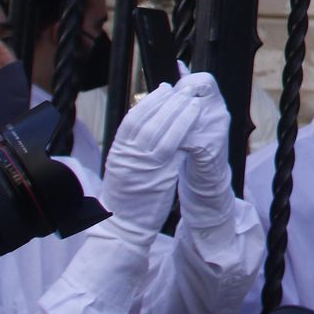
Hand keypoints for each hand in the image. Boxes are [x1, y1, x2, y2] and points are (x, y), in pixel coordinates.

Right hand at [102, 80, 203, 233]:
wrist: (123, 225)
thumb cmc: (126, 194)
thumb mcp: (123, 163)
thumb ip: (134, 143)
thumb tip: (153, 117)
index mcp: (119, 149)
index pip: (134, 116)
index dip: (151, 100)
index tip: (165, 87)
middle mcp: (129, 155)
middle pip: (151, 120)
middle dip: (170, 101)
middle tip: (184, 89)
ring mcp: (144, 166)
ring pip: (164, 133)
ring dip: (181, 114)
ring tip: (193, 102)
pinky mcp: (159, 177)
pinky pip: (174, 151)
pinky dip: (184, 134)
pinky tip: (194, 125)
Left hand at [174, 72, 234, 227]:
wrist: (208, 177)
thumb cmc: (197, 143)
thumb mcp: (193, 114)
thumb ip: (187, 90)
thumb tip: (178, 65)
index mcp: (215, 100)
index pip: (204, 79)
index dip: (185, 83)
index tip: (170, 93)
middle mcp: (219, 111)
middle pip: (195, 96)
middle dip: (172, 104)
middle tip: (159, 114)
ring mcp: (216, 129)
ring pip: (187, 117)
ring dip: (169, 123)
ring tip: (156, 130)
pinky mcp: (209, 148)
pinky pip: (185, 139)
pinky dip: (171, 141)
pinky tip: (162, 144)